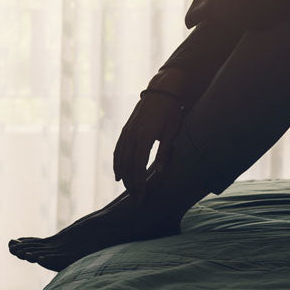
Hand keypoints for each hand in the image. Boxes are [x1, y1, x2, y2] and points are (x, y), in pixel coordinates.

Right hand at [113, 80, 185, 201]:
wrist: (161, 90)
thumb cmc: (170, 111)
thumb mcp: (172, 131)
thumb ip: (165, 152)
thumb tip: (159, 172)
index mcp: (145, 136)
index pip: (139, 166)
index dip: (139, 183)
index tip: (141, 197)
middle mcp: (132, 135)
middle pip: (127, 165)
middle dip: (131, 184)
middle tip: (136, 199)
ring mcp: (127, 131)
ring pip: (120, 158)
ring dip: (123, 176)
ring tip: (128, 190)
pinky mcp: (126, 129)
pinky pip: (118, 149)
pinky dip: (117, 163)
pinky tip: (118, 173)